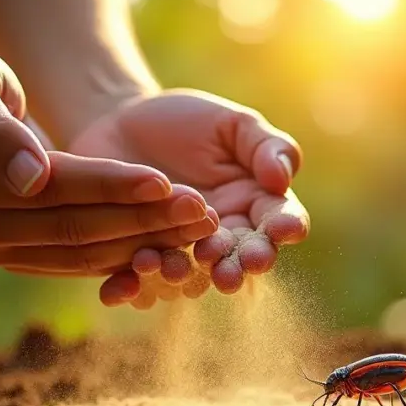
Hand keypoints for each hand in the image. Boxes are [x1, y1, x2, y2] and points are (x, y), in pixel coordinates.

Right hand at [0, 34, 217, 274]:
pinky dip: (123, 250)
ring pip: (78, 254)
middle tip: (202, 213)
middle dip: (140, 222)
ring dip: (142, 242)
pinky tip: (168, 239)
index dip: (108, 188)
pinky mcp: (13, 254)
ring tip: (198, 228)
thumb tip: (30, 179)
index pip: (46, 194)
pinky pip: (75, 259)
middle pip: (69, 232)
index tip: (165, 181)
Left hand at [68, 89, 309, 306]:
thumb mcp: (231, 123)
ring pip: (191, 273)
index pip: (280, 218)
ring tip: (174, 269)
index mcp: (254, 202)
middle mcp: (225, 235)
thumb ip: (265, 145)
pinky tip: (128, 281)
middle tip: (231, 271)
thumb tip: (282, 180)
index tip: (284, 230)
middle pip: (239, 257)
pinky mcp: (142, 259)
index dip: (285, 226)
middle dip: (237, 265)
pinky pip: (142, 280)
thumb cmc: (185, 120)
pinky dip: (134, 285)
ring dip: (185, 276)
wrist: (119, 124)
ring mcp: (183, 251)